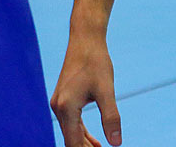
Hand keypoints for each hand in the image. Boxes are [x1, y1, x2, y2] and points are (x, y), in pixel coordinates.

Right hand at [51, 30, 119, 146]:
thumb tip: (117, 143)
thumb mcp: (107, 90)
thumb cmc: (96, 62)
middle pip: (70, 140)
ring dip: (84, 144)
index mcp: (66, 107)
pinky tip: (94, 141)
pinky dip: (82, 132)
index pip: (73, 142)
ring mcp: (59, 102)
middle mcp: (58, 107)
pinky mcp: (63, 98)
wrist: (85, 39)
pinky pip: (71, 122)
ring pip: (71, 132)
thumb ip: (111, 118)